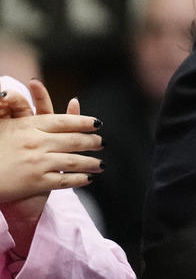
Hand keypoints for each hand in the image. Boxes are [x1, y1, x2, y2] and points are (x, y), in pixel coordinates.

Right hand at [0, 80, 103, 255]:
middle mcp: (37, 143)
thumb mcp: (5, 124)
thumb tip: (24, 96)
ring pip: (74, 161)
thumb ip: (19, 110)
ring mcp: (38, 163)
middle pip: (74, 140)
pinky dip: (79, 179)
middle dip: (92, 142)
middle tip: (102, 142)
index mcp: (29, 126)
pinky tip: (88, 179)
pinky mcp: (36, 182)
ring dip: (91, 162)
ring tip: (101, 164)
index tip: (97, 123)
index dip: (84, 122)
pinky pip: (65, 180)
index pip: (65, 121)